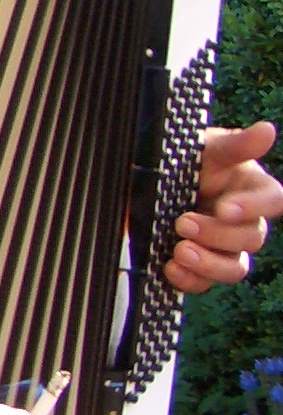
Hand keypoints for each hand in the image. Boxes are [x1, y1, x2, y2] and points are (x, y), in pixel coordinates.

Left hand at [168, 122, 278, 292]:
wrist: (144, 182)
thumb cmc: (185, 161)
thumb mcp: (204, 148)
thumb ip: (235, 145)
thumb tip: (266, 130)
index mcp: (252, 190)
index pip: (273, 201)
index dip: (253, 207)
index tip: (224, 208)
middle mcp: (244, 222)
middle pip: (251, 239)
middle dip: (218, 233)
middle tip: (183, 223)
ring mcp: (223, 248)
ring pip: (234, 268)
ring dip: (209, 263)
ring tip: (179, 251)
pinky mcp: (200, 268)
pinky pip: (204, 284)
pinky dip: (189, 279)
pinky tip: (171, 268)